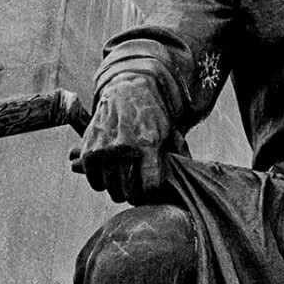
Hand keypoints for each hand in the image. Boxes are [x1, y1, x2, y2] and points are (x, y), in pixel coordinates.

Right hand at [71, 73, 172, 204]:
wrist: (127, 90)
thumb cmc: (151, 114)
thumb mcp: (169, 131)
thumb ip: (179, 155)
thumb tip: (193, 176)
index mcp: (147, 143)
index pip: (150, 187)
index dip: (152, 191)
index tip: (152, 186)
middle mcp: (125, 146)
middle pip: (129, 192)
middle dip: (135, 193)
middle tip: (137, 186)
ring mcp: (105, 148)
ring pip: (111, 189)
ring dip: (119, 188)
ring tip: (124, 179)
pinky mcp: (89, 149)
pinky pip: (95, 180)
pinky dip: (101, 182)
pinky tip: (109, 173)